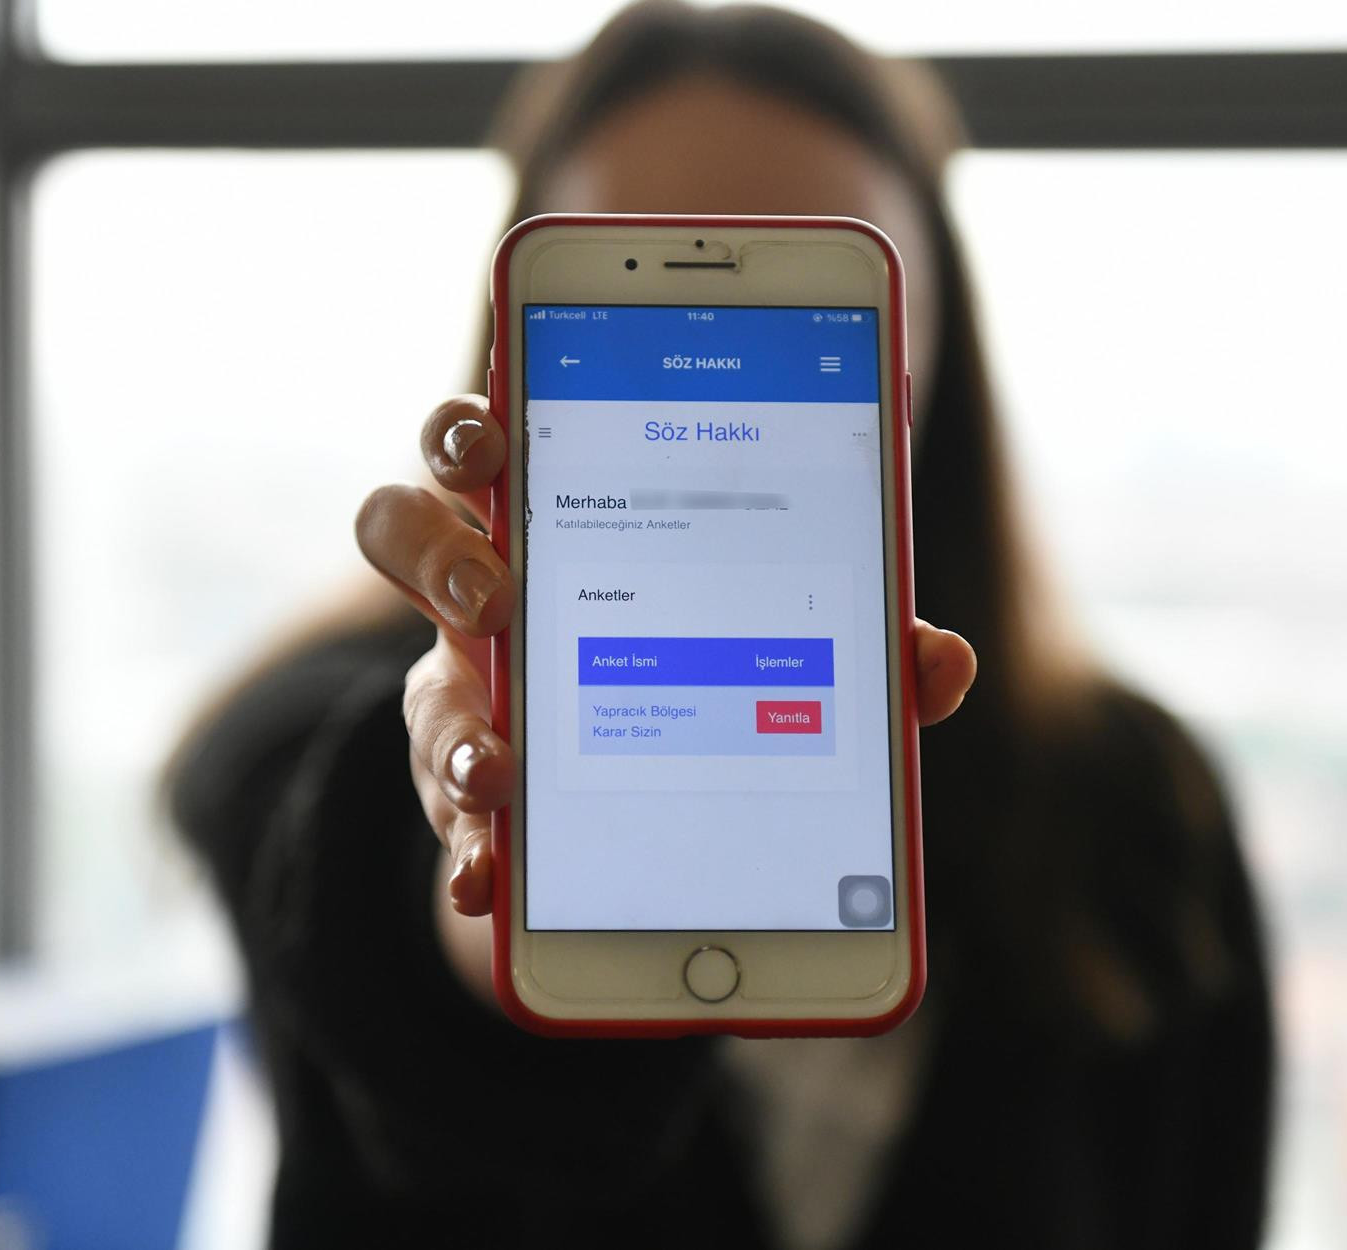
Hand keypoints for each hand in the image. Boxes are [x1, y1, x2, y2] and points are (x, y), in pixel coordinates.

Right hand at [357, 394, 977, 918]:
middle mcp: (492, 600)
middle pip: (403, 532)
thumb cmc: (712, 670)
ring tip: (501, 769)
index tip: (496, 427)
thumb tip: (943, 659)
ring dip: (452, 725)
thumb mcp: (785, 649)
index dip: (472, 425)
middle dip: (437, 551)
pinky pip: (449, 822)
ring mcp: (469, 702)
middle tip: (496, 597)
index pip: (494, 444)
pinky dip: (470, 853)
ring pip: (410, 688)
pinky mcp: (472, 798)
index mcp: (564, 524)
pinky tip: (493, 885)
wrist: (638, 795)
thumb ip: (862, 647)